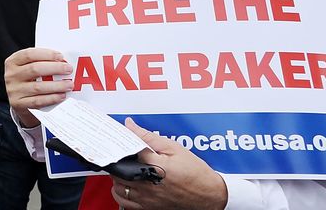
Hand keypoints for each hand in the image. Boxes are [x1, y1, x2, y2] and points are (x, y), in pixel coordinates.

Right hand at [4, 48, 72, 128]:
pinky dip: (51, 98)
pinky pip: (38, 101)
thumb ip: (41, 63)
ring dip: (57, 85)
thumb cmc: (28, 80)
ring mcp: (14, 90)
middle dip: (55, 68)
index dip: (46, 54)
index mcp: (12, 62)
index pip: (29, 54)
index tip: (61, 56)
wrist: (18, 101)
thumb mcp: (28, 68)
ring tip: (69, 84)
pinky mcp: (18, 104)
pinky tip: (61, 95)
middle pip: (34, 69)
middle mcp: (11, 75)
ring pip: (38, 87)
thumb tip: (62, 61)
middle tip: (68, 69)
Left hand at [109, 118, 227, 209]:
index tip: (117, 137)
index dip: (119, 141)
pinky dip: (120, 192)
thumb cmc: (195, 172)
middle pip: (118, 169)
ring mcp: (147, 198)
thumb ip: (149, 137)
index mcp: (155, 166)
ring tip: (125, 168)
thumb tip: (130, 126)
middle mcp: (148, 184)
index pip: (126, 150)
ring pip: (118, 186)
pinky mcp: (148, 207)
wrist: (208, 195)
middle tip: (121, 153)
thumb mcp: (174, 148)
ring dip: (117, 175)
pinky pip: (124, 201)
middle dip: (118, 159)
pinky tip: (126, 184)